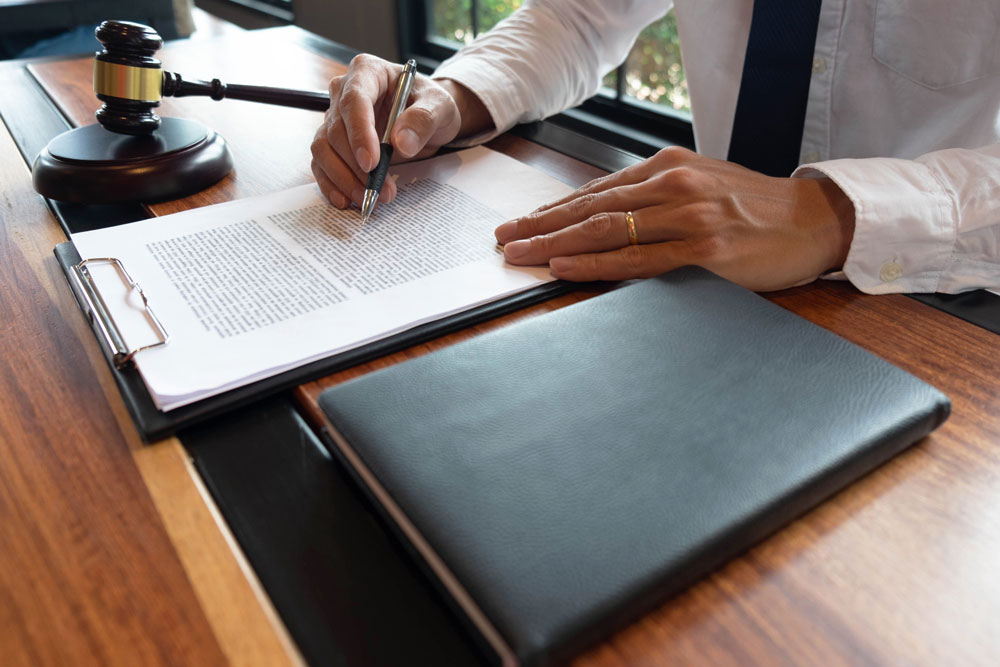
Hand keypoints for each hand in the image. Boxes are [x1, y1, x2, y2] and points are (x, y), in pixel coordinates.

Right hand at [311, 54, 490, 208]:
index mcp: (367, 72)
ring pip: (324, 149)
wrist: (427, 117)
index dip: (359, 133)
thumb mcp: (440, 107)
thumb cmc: (430, 104)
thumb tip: (401, 143)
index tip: (372, 162)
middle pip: (336, 130)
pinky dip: (332, 184)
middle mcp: (344, 92)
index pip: (354, 100)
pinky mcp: (333, 143)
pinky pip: (322, 164)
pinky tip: (346, 200)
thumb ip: (424, 120)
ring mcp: (335, 118)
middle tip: (380, 190)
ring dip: (343, 178)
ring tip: (369, 198)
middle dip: (356, 166)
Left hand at [494, 147, 855, 290]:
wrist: (813, 222)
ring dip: (555, 244)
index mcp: (667, 167)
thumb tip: (602, 221)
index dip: (552, 210)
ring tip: (519, 256)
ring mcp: (688, 215)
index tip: (520, 224)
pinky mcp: (705, 247)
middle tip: (503, 241)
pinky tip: (564, 268)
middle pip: (591, 209)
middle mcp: (672, 184)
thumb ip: (653, 201)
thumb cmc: (752, 210)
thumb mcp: (699, 189)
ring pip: (607, 231)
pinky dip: (596, 264)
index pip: (596, 192)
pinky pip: (638, 259)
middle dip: (540, 226)